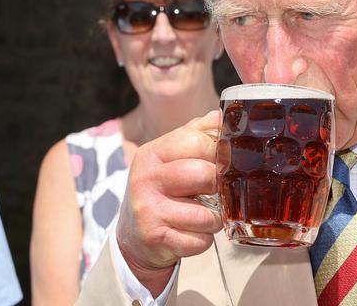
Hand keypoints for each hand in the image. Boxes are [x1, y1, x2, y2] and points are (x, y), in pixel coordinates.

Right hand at [116, 110, 222, 294]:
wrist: (133, 235)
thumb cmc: (161, 189)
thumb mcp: (171, 157)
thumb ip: (196, 133)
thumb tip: (221, 115)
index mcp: (152, 153)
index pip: (196, 141)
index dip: (219, 151)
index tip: (223, 161)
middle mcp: (146, 179)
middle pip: (203, 174)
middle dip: (219, 185)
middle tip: (216, 190)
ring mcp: (148, 210)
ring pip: (206, 214)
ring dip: (215, 218)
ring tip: (205, 215)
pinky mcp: (156, 239)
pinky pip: (200, 241)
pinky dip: (204, 240)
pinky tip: (193, 233)